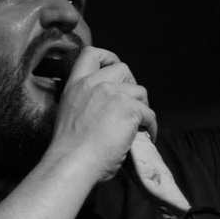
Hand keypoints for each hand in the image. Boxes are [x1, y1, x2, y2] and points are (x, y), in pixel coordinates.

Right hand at [46, 46, 156, 182]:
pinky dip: (150, 126)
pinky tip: (145, 136)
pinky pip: (149, 113)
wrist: (72, 164)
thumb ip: (86, 103)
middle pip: (122, 68)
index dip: (107, 57)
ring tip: (139, 125)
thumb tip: (108, 109)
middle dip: (130, 83)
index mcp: (75, 86)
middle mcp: (93, 84)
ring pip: (140, 91)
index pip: (90, 54)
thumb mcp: (70, 114)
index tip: (113, 68)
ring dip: (142, 107)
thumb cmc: (69, 150)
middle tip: (130, 103)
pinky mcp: (129, 108)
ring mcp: (112, 94)